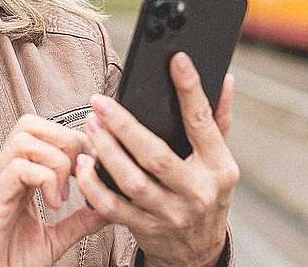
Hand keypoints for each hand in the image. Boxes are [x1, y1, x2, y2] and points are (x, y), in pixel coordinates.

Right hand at [0, 114, 106, 266]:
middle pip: (31, 124)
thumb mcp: (54, 239)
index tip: (92, 165)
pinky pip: (18, 168)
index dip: (72, 140)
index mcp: (18, 177)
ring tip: (64, 193)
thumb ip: (78, 221)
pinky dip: (45, 180)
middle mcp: (4, 174)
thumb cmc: (9, 261)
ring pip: (25, 139)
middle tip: (80, 174)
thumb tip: (106, 207)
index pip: (42, 133)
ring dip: (55, 161)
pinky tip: (53, 204)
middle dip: (65, 142)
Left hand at [76, 53, 237, 266]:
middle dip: (124, 126)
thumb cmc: (207, 194)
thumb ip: (219, 121)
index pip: (202, 123)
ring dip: (106, 151)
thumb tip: (225, 80)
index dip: (190, 89)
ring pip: (132, 181)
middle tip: (101, 102)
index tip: (176, 60)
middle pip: (156, 155)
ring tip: (90, 126)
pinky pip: (113, 207)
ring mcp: (170, 214)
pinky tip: (83, 163)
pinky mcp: (146, 229)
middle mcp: (196, 192)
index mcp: (218, 168)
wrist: (198, 252)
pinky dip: (95, 185)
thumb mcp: (220, 162)